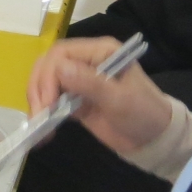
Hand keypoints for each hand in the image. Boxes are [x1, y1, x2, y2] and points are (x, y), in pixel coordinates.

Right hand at [27, 36, 173, 156]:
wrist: (155, 140)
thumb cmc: (143, 114)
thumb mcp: (119, 99)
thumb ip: (89, 83)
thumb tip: (58, 68)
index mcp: (100, 51)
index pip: (62, 53)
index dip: (49, 75)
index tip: (47, 102)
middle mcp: (87, 60)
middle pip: (48, 64)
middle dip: (38, 87)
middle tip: (39, 114)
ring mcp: (79, 80)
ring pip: (45, 81)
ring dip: (37, 99)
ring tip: (39, 123)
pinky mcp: (75, 99)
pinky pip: (51, 99)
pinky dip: (43, 111)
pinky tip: (43, 128)